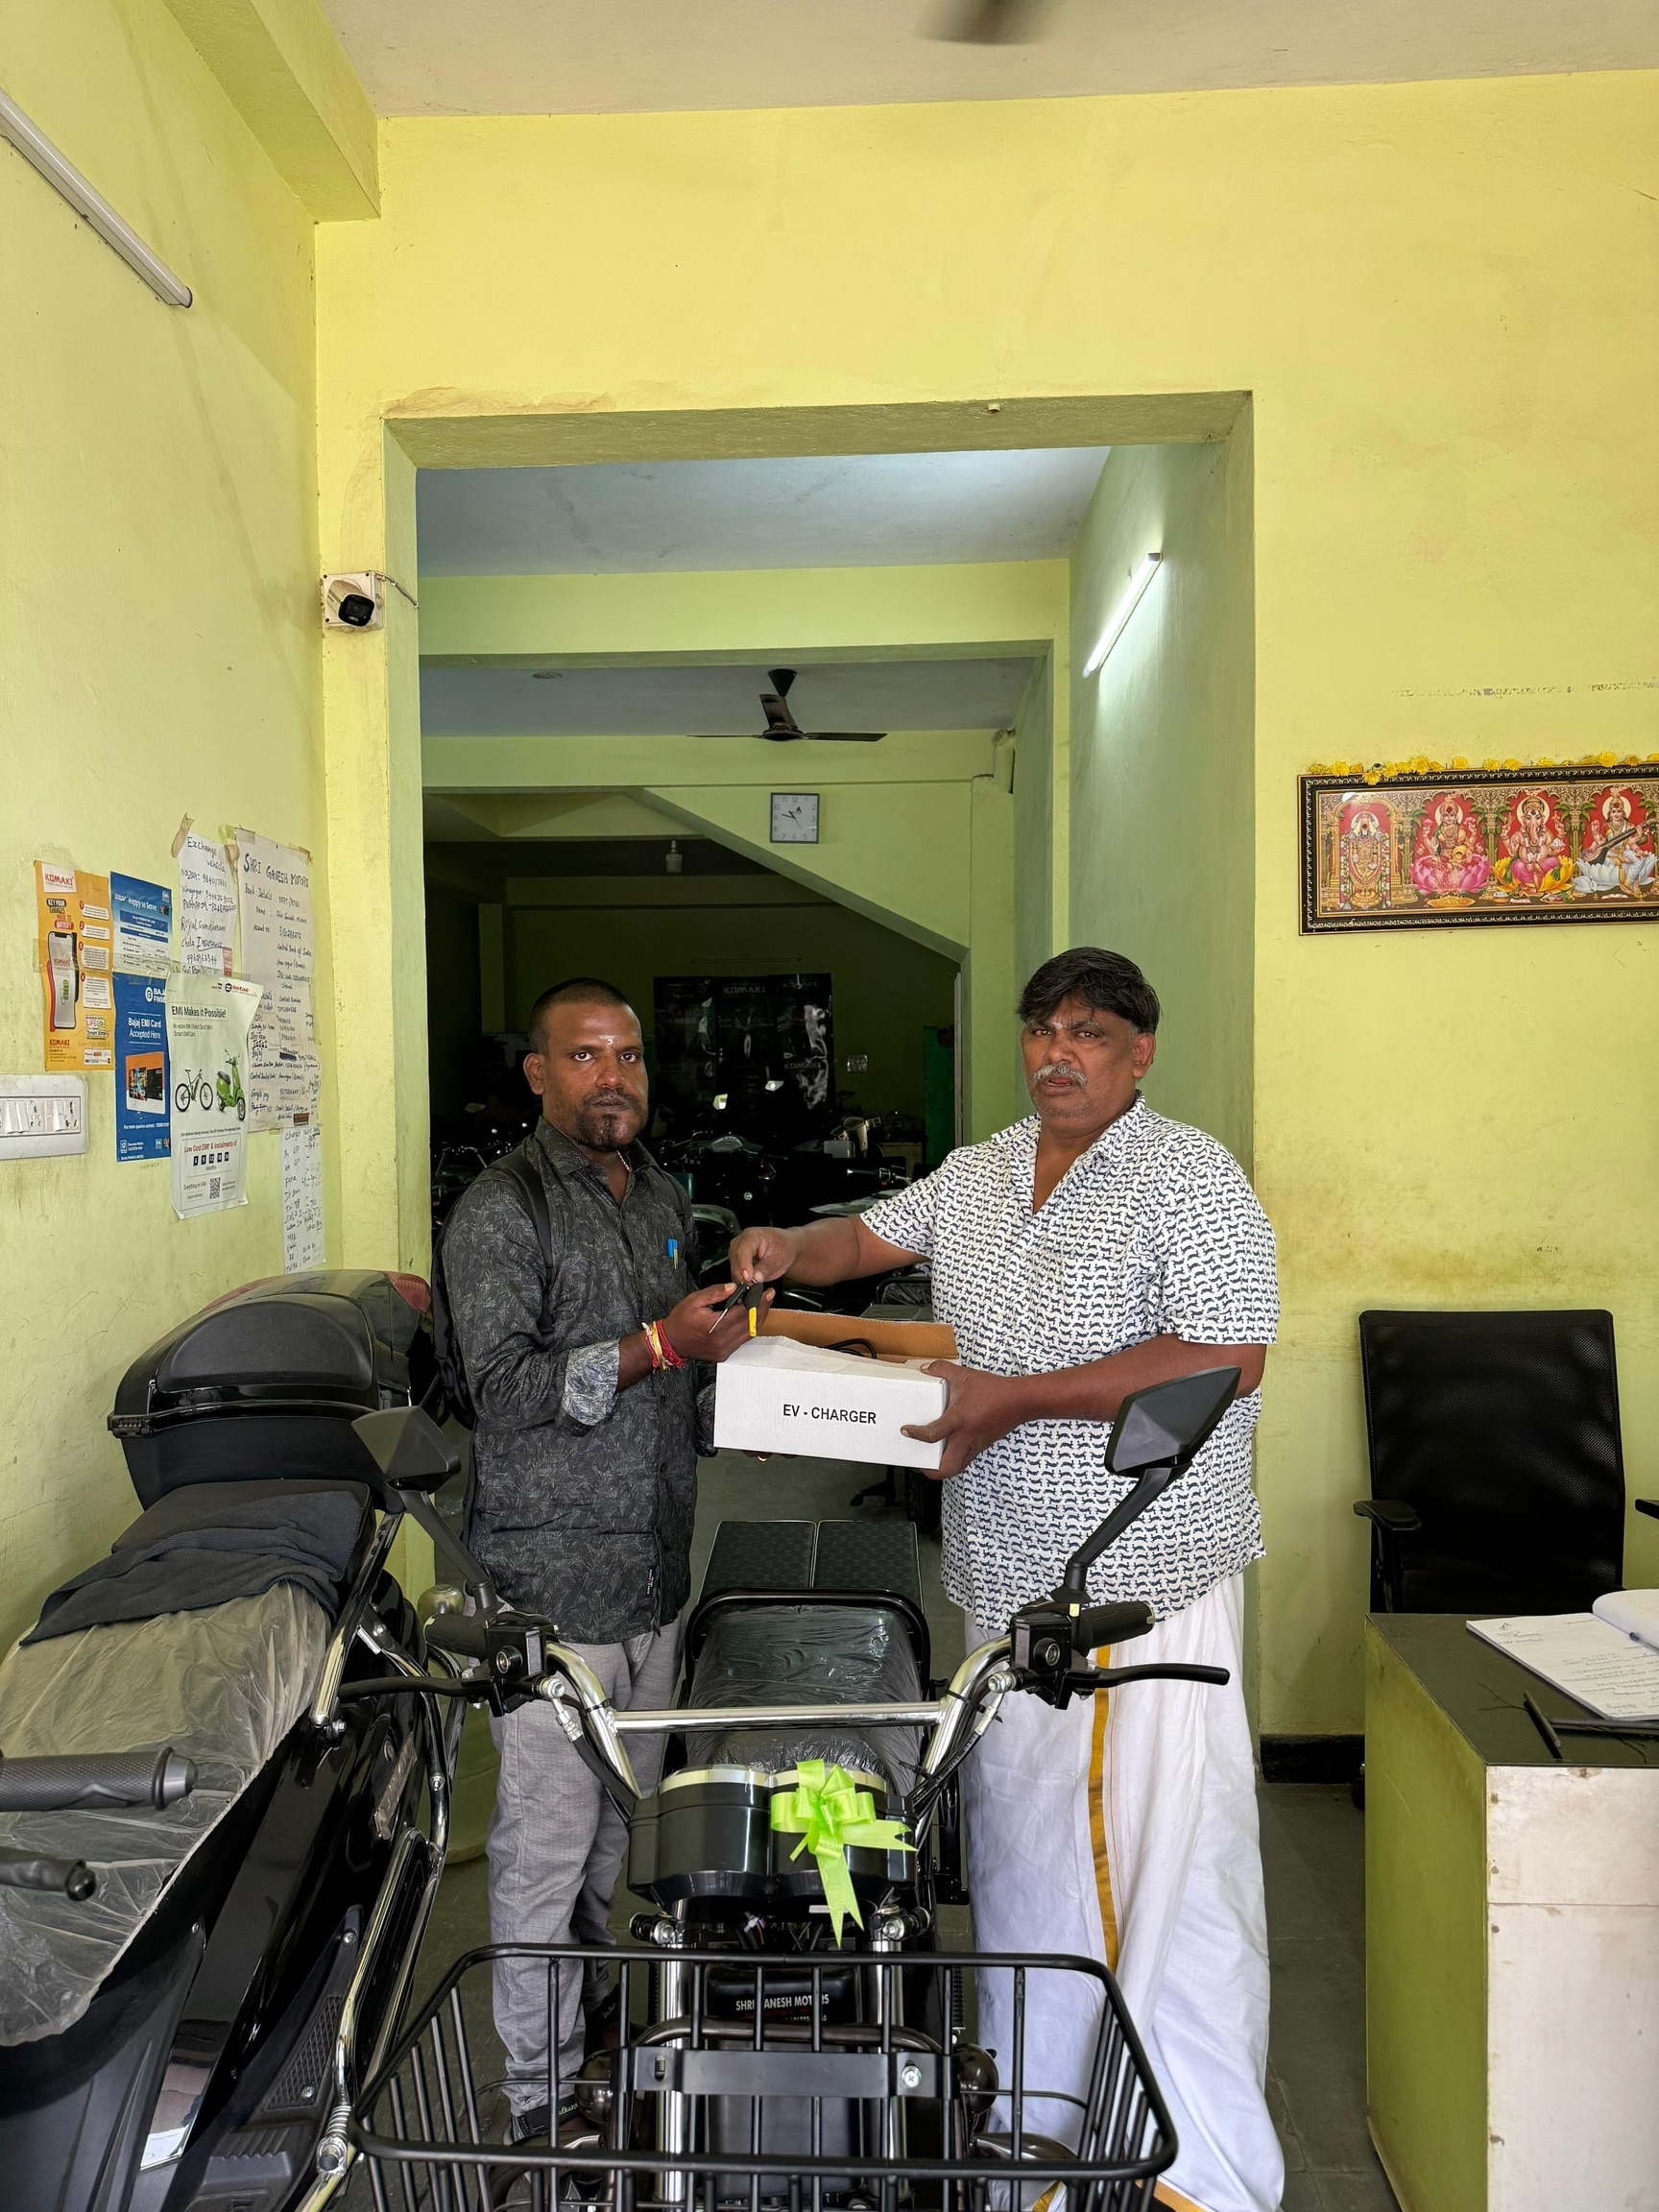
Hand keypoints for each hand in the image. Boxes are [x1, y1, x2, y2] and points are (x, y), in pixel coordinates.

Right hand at [660, 1282, 773, 1365]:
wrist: (670, 1342)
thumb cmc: (680, 1320)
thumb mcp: (694, 1300)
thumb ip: (715, 1293)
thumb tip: (734, 1286)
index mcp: (716, 1327)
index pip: (744, 1312)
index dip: (757, 1301)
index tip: (765, 1291)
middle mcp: (723, 1341)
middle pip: (750, 1323)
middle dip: (762, 1308)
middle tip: (769, 1295)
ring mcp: (724, 1350)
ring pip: (749, 1333)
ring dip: (758, 1318)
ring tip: (763, 1304)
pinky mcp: (724, 1354)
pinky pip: (742, 1340)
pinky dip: (749, 1328)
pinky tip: (752, 1317)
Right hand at [727, 1225, 802, 1284]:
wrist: (786, 1248)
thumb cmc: (783, 1247)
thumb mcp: (779, 1258)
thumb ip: (766, 1269)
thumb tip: (755, 1278)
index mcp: (752, 1235)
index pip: (743, 1250)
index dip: (745, 1265)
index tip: (749, 1278)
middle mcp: (742, 1241)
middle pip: (735, 1259)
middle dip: (742, 1274)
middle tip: (753, 1283)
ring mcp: (738, 1251)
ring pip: (734, 1267)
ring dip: (741, 1277)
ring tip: (754, 1282)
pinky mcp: (737, 1260)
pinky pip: (735, 1272)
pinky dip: (742, 1279)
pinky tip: (751, 1281)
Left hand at [900, 1361, 1028, 1478]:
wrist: (1020, 1401)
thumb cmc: (993, 1390)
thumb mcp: (964, 1375)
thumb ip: (942, 1369)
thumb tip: (924, 1367)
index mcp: (959, 1420)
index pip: (933, 1434)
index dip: (916, 1435)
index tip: (906, 1431)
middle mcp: (966, 1437)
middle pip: (947, 1468)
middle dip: (930, 1471)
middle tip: (918, 1463)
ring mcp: (976, 1445)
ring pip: (958, 1468)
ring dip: (943, 1469)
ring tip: (930, 1461)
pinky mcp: (983, 1446)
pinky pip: (966, 1459)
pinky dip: (955, 1458)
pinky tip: (949, 1448)